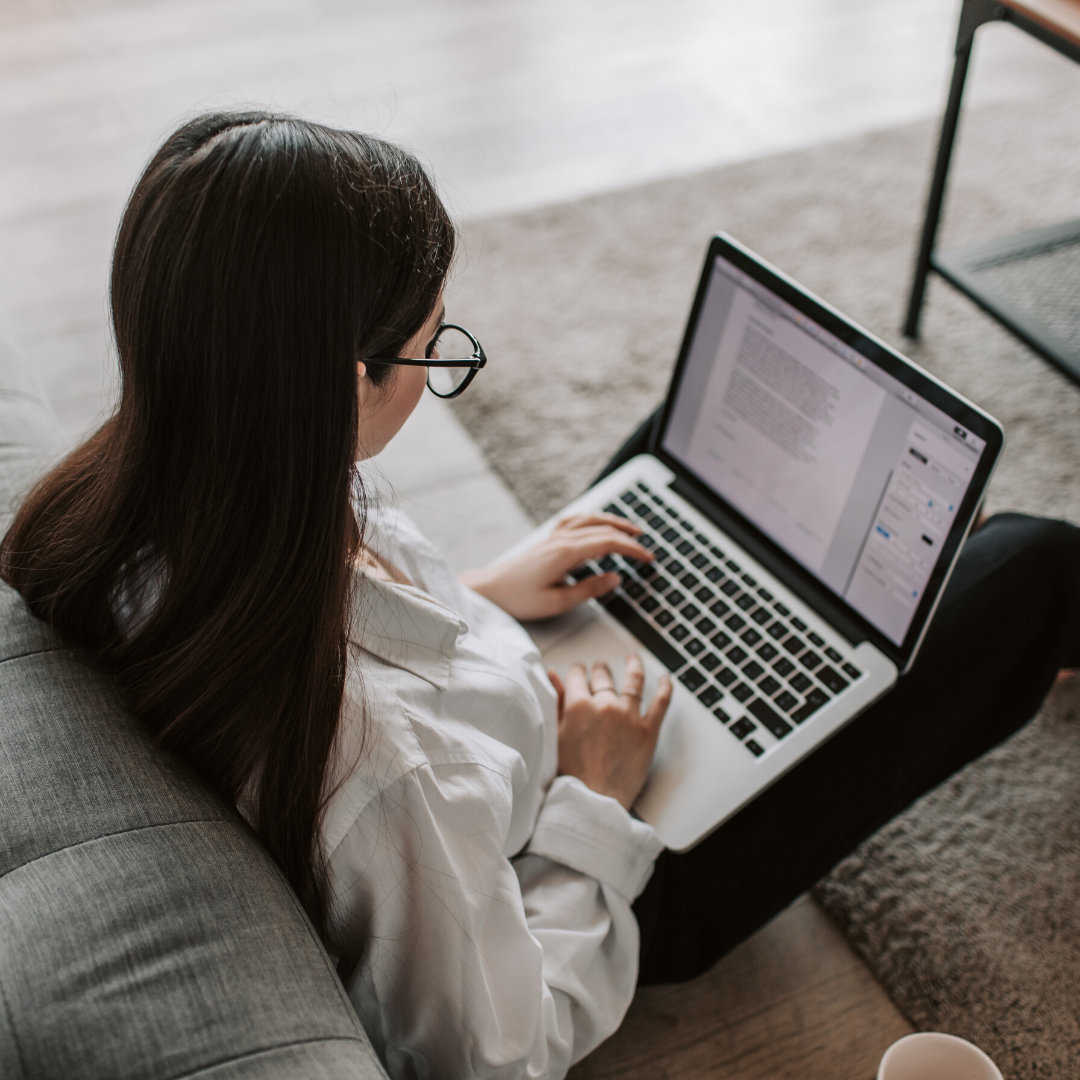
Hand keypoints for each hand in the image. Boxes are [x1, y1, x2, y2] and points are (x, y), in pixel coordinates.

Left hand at [459, 513, 653, 621]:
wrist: (490, 590)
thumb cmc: (519, 598)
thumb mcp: (558, 602)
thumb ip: (590, 589)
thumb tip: (615, 578)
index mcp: (566, 553)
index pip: (609, 543)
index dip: (632, 549)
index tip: (648, 558)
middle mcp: (561, 539)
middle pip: (603, 528)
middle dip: (628, 536)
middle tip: (646, 547)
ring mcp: (553, 537)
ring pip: (589, 519)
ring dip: (613, 522)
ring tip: (630, 529)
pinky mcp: (547, 540)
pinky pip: (575, 520)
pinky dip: (592, 519)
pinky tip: (597, 523)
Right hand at [549, 655, 671, 809]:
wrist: (592, 802)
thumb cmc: (570, 775)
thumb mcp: (555, 735)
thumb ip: (555, 702)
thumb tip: (552, 676)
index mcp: (578, 705)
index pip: (577, 676)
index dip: (577, 672)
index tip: (578, 672)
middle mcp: (605, 705)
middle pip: (603, 676)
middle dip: (600, 670)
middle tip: (600, 669)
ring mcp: (629, 716)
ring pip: (634, 681)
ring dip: (633, 666)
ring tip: (633, 659)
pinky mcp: (648, 732)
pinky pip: (661, 703)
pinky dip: (666, 687)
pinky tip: (666, 678)